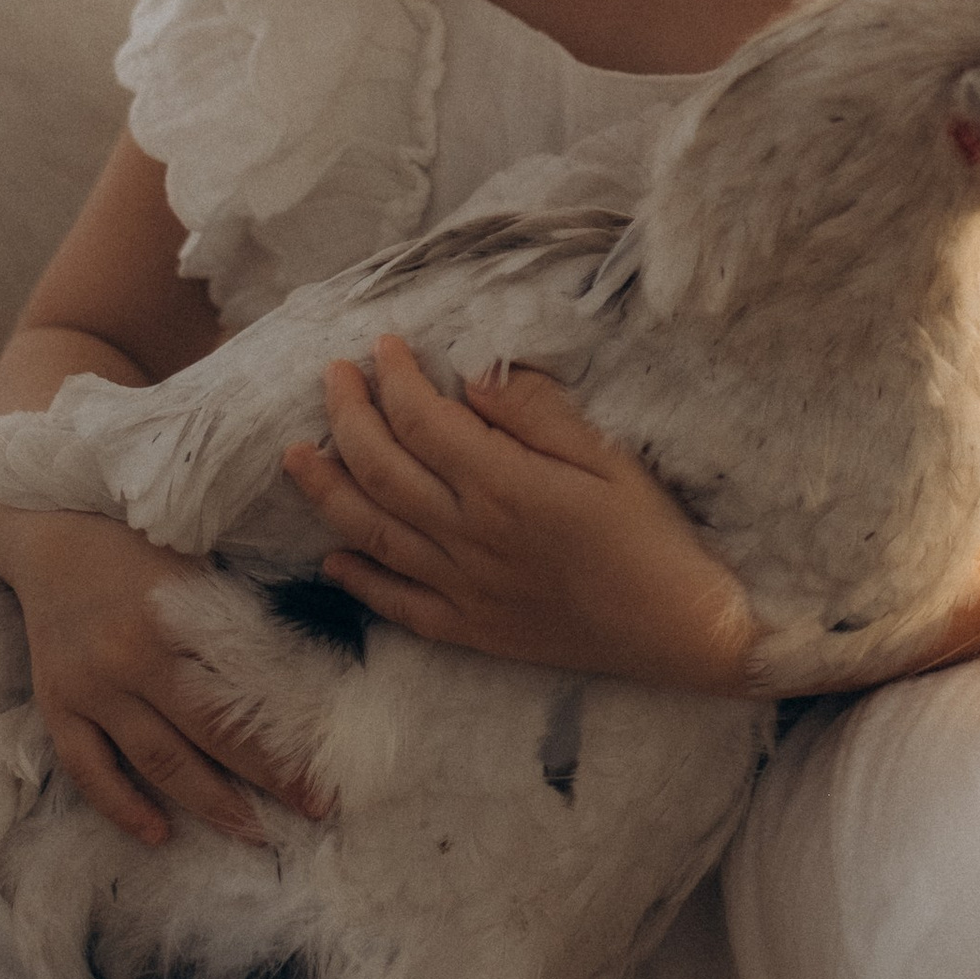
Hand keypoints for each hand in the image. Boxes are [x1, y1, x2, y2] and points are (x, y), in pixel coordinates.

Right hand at [0, 504, 331, 848]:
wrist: (46, 530)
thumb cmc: (133, 541)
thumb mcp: (193, 568)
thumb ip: (230, 621)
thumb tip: (296, 677)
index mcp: (173, 619)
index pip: (242, 691)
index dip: (287, 735)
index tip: (326, 767)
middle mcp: (129, 659)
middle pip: (209, 734)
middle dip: (267, 777)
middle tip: (313, 809)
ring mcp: (89, 687)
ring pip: (156, 760)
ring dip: (209, 802)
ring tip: (254, 832)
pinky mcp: (56, 704)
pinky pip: (88, 769)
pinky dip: (121, 805)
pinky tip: (158, 834)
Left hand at [282, 340, 759, 690]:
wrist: (682, 633)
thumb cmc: (654, 536)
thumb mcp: (608, 457)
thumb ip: (536, 415)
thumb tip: (471, 378)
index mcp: (504, 486)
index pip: (421, 421)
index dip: (393, 378)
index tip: (383, 345)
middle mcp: (469, 538)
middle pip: (381, 469)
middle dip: (347, 416)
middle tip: (332, 377)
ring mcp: (463, 590)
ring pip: (372, 533)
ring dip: (327, 490)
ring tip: (297, 455)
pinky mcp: (470, 631)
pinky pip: (396, 604)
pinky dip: (359, 579)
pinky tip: (334, 557)